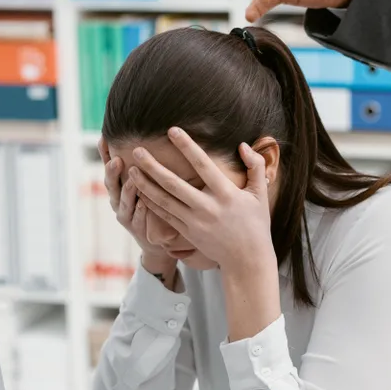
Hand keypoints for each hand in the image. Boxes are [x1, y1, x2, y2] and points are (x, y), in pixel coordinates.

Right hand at [98, 138, 174, 278]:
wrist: (155, 238)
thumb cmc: (150, 205)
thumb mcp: (144, 183)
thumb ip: (143, 164)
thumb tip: (145, 137)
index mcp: (118, 187)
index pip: (109, 167)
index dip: (104, 154)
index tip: (103, 138)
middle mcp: (117, 200)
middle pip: (111, 185)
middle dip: (112, 173)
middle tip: (117, 160)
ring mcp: (125, 215)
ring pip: (123, 202)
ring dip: (127, 191)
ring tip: (132, 181)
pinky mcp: (135, 229)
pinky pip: (137, 219)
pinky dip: (139, 211)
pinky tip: (143, 204)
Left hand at [128, 128, 276, 274]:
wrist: (247, 259)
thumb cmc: (256, 224)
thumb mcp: (260, 194)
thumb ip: (255, 166)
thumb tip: (243, 145)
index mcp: (226, 194)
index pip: (202, 165)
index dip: (186, 146)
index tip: (172, 130)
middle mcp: (207, 207)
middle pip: (173, 183)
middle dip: (153, 166)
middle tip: (137, 149)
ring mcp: (194, 221)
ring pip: (164, 200)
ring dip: (145, 184)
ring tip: (130, 169)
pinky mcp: (187, 232)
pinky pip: (164, 215)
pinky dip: (150, 202)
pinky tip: (139, 190)